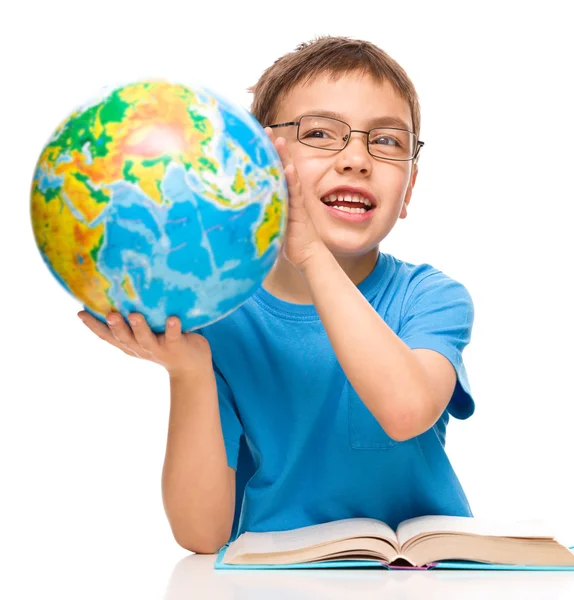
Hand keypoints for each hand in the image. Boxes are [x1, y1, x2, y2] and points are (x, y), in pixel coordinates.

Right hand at [77, 311, 212, 378]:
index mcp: (129, 345)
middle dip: (116, 327)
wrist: (191, 367)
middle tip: (110, 314)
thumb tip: (118, 291)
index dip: (93, 326)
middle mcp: (140, 348)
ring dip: (139, 328)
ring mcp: (158, 348)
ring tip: (134, 315)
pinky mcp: (177, 346)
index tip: (80, 313)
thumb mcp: (144, 335)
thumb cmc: (164, 342)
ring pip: (146, 339)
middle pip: (124, 339)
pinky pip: (173, 337)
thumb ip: (132, 320)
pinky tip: (173, 318)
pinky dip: (172, 328)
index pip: (107, 336)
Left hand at [265, 127, 325, 269]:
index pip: (272, 170)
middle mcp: (289, 195)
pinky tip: (289, 168)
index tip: (254, 138)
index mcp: (281, 196)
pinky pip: (296, 194)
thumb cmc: (288, 241)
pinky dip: (292, 180)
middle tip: (264, 129)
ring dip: (284, 157)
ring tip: (278, 140)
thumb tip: (235, 210)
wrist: (307, 254)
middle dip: (273, 147)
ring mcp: (295, 201)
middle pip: (280, 166)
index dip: (265, 154)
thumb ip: (258, 213)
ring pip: (289, 175)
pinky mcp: (299, 211)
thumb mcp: (269, 223)